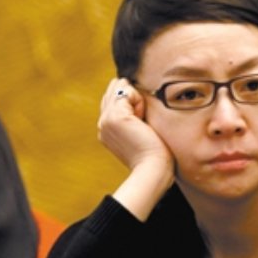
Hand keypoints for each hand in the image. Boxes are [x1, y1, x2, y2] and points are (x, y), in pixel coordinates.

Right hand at [98, 78, 174, 220]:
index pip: (113, 99)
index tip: (142, 122)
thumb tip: (139, 96)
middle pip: (113, 90)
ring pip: (119, 88)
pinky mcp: (115, 117)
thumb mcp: (142, 132)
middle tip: (143, 119)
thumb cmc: (155, 155)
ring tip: (142, 120)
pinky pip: (126, 91)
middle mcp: (102, 123)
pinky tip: (142, 118)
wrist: (152, 169)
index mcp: (106, 129)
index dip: (131, 100)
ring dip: (136, 98)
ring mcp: (106, 120)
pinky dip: (139, 100)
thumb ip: (135, 117)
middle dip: (132, 96)